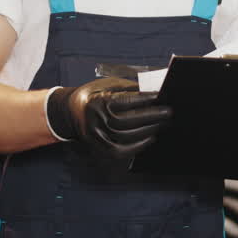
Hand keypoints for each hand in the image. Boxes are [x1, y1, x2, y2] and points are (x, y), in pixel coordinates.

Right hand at [46, 77, 172, 159]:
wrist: (70, 112)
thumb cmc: (94, 95)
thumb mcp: (107, 85)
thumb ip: (128, 88)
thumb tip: (154, 90)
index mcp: (97, 101)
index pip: (125, 101)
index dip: (144, 99)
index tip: (160, 96)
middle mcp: (96, 120)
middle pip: (128, 120)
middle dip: (151, 116)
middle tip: (168, 112)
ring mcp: (96, 136)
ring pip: (126, 136)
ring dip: (148, 130)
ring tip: (163, 123)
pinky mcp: (98, 147)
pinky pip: (121, 151)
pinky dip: (138, 146)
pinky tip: (151, 138)